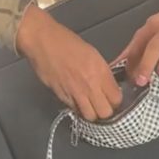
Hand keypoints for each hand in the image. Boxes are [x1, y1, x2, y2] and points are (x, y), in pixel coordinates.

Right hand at [17, 5, 121, 120]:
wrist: (42, 41)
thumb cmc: (66, 42)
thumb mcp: (92, 54)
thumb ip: (102, 72)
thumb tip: (108, 87)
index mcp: (100, 71)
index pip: (116, 98)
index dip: (116, 101)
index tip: (113, 97)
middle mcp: (89, 85)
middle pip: (105, 113)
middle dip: (106, 111)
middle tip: (103, 104)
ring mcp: (75, 93)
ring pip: (90, 116)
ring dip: (92, 113)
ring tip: (91, 106)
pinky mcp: (62, 97)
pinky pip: (75, 110)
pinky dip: (78, 109)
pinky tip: (78, 101)